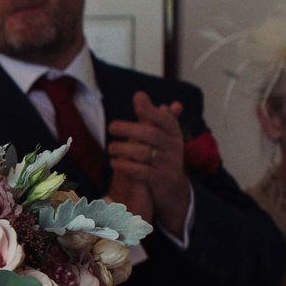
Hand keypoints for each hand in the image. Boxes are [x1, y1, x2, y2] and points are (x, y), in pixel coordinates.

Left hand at [106, 93, 191, 233]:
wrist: (175, 191)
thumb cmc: (164, 157)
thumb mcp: (163, 137)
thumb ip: (152, 117)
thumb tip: (139, 94)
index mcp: (175, 135)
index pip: (166, 120)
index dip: (152, 110)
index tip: (137, 102)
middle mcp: (174, 148)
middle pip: (151, 135)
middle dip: (130, 129)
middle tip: (111, 127)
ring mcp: (167, 165)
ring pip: (144, 153)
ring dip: (123, 149)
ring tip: (110, 148)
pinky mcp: (159, 180)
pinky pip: (141, 171)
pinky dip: (125, 166)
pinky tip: (114, 162)